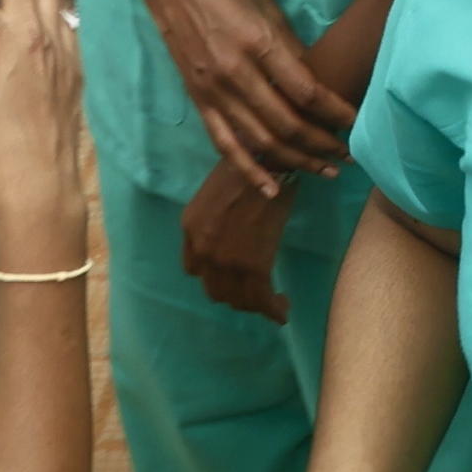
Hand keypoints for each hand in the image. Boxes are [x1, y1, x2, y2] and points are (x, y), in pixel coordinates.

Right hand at [137, 0, 357, 182]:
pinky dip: (248, 169)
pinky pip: (224, 143)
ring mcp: (213, 91)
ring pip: (260, 141)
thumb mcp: (268, 6)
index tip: (358, 125)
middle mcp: (236, 74)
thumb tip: (316, 83)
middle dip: (322, 144)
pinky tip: (271, 188)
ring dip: (295, 161)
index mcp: (259, 44)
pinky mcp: (198, 99)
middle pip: (287, 124)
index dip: (336, 113)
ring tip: (324, 171)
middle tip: (348, 156)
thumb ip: (290, 49)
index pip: (307, 92)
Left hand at [182, 159, 292, 318]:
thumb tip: (232, 233)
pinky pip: (261, 299)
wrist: (268, 161)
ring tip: (272, 302)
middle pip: (216, 290)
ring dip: (255, 305)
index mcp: (190, 229)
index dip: (214, 276)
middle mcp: (203, 250)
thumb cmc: (248, 168)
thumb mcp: (215, 193)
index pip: (195, 269)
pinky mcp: (253, 265)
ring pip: (238, 299)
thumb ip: (215, 220)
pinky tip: (281, 311)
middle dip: (236, 295)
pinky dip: (272, 310)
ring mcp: (226, 260)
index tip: (232, 276)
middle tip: (256, 293)